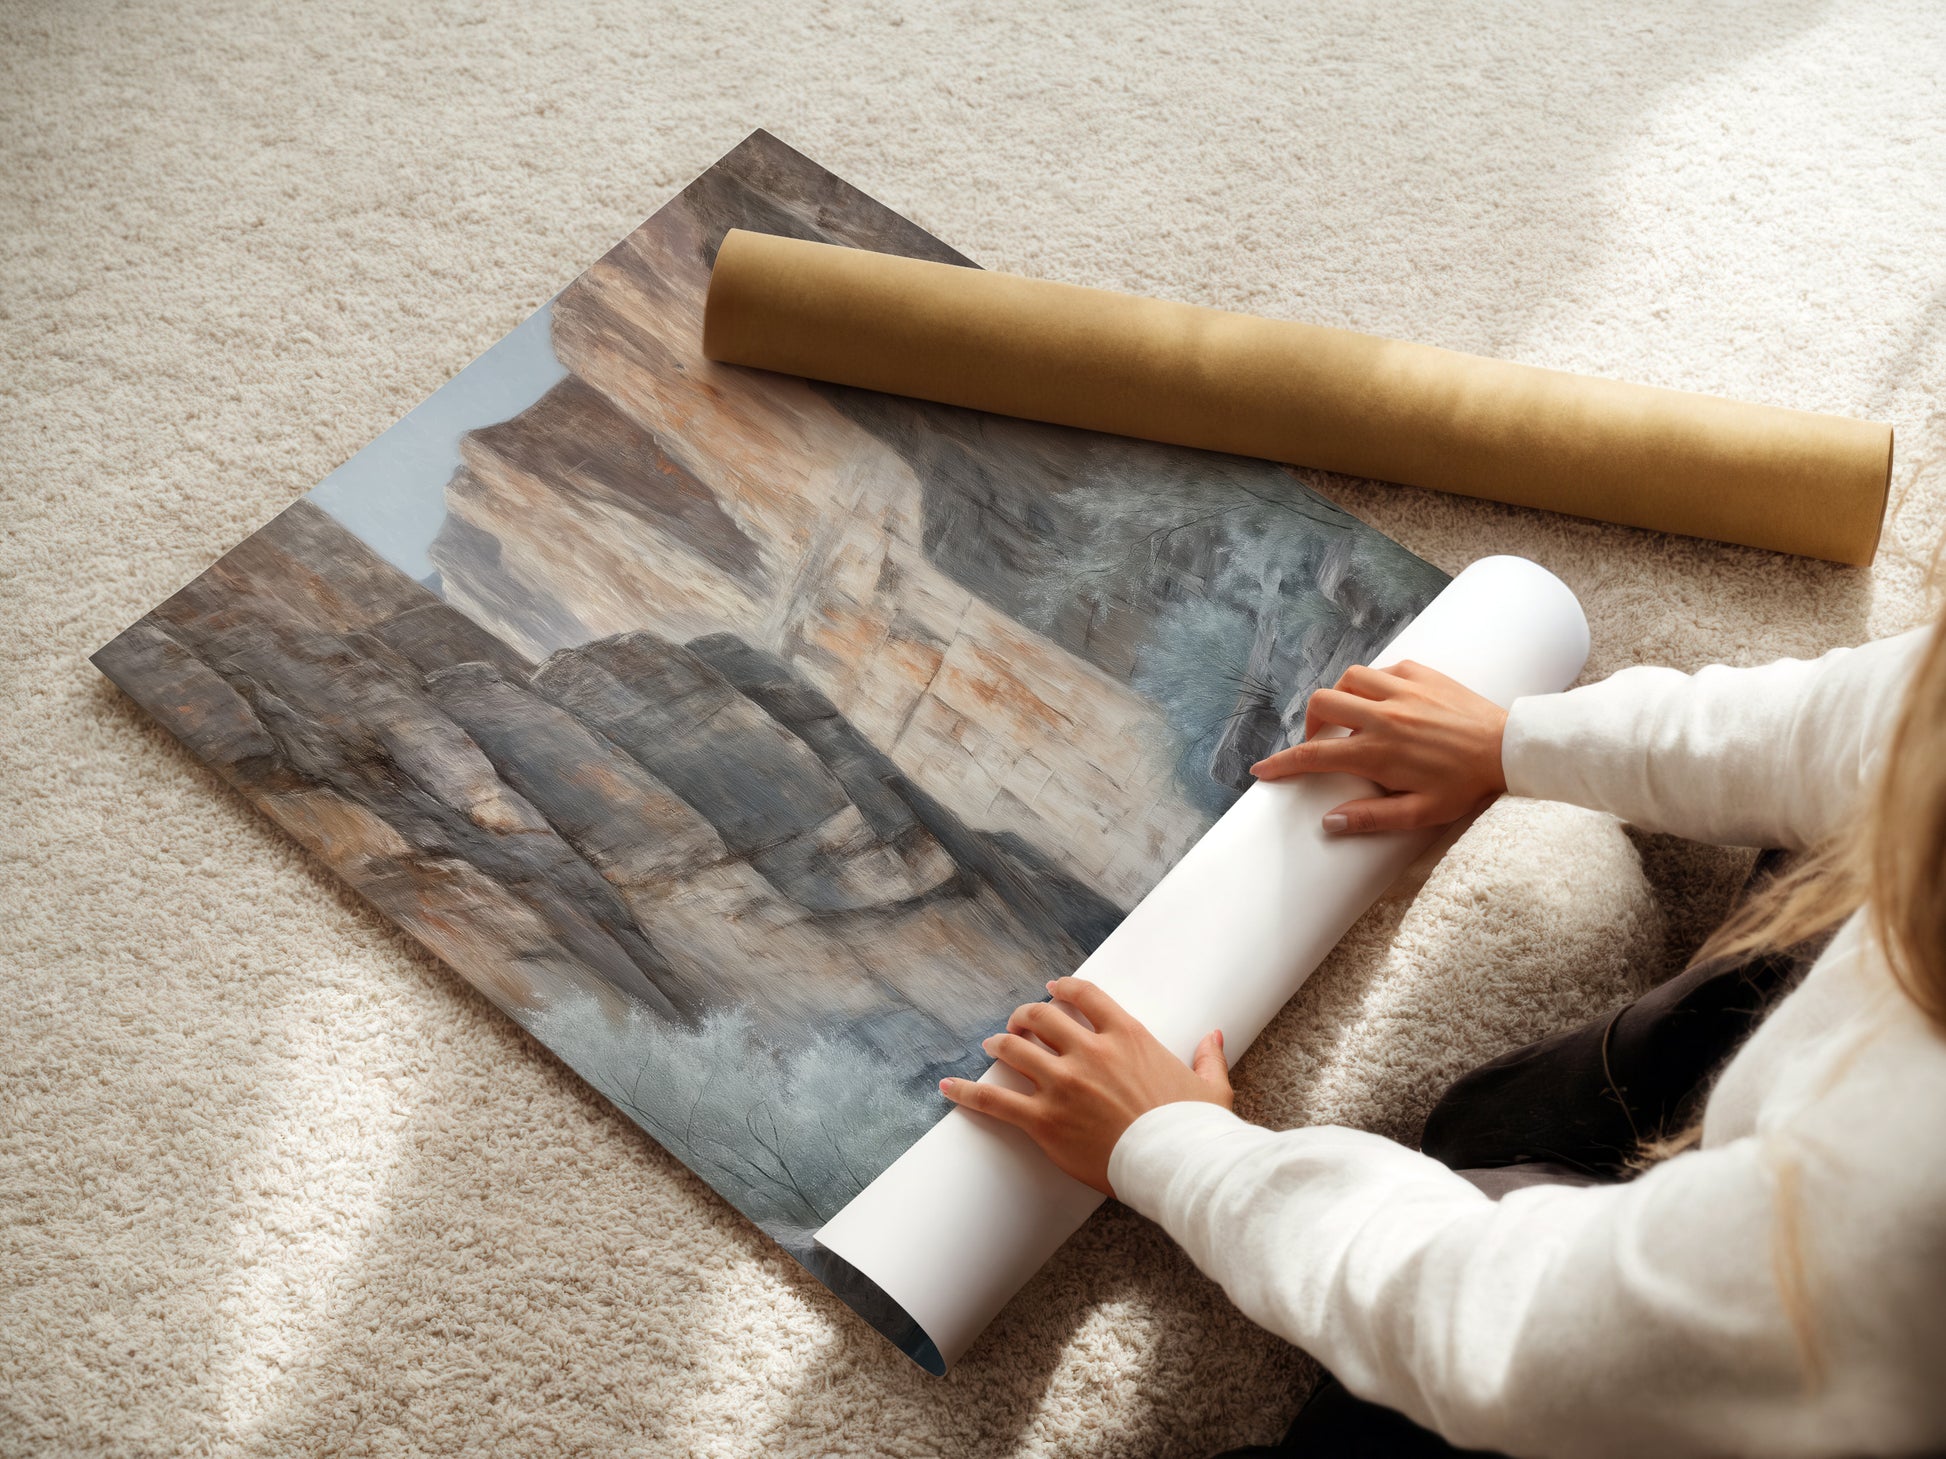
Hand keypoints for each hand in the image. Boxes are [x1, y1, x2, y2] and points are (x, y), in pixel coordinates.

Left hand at [938, 977, 1231, 1196]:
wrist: (1178, 1165)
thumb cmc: (1195, 1129)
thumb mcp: (1210, 1087)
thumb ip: (1208, 1057)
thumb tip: (1214, 1036)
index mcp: (1127, 1036)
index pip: (1084, 995)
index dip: (1063, 989)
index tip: (1052, 990)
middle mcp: (1090, 1052)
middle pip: (1041, 1017)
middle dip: (1025, 1016)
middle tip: (1018, 1024)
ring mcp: (1063, 1084)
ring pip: (1014, 1049)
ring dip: (999, 1044)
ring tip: (991, 1046)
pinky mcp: (1044, 1120)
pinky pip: (995, 1100)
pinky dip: (968, 1092)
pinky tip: (948, 1087)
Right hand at [1250, 660, 1507, 834]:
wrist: (1509, 749)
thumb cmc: (1466, 785)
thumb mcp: (1420, 813)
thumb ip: (1372, 818)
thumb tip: (1329, 822)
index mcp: (1378, 752)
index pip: (1314, 756)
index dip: (1282, 763)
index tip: (1263, 770)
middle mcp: (1383, 715)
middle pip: (1322, 704)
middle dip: (1310, 723)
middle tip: (1321, 742)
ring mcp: (1402, 690)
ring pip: (1348, 678)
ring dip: (1340, 697)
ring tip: (1350, 718)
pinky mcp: (1421, 673)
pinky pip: (1383, 669)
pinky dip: (1374, 683)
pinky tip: (1385, 701)